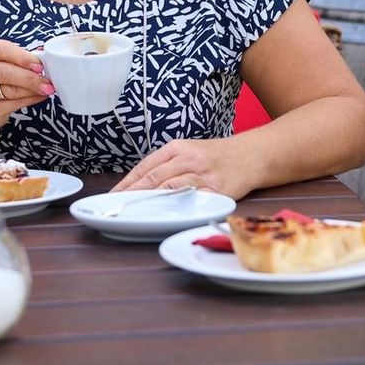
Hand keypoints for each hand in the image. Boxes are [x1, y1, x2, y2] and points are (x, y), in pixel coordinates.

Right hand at [0, 39, 54, 136]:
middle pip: (5, 72)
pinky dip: (30, 99)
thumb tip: (45, 57)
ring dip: (33, 89)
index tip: (39, 64)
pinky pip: (13, 103)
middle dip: (30, 77)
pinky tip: (39, 96)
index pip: (0, 50)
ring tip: (47, 88)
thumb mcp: (0, 64)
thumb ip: (18, 59)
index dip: (22, 57)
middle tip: (47, 81)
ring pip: (10, 89)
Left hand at [110, 137, 255, 200]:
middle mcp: (189, 158)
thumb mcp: (190, 150)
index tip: (112, 197)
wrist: (252, 154)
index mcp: (178, 147)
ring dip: (150, 203)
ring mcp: (203, 174)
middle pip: (154, 179)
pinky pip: (193, 201)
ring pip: (170, 189)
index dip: (127, 183)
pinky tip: (165, 216)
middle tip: (116, 208)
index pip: (146, 166)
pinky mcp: (217, 190)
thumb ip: (167, 164)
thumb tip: (139, 184)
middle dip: (132, 195)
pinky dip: (177, 209)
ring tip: (134, 214)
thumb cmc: (217, 155)